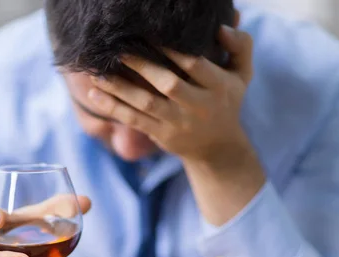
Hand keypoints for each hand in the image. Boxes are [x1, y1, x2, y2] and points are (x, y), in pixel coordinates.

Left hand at [88, 25, 253, 162]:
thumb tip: (221, 26)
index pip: (195, 64)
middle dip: (141, 66)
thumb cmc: (226, 101)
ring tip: (97, 72)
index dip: (172, 49)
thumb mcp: (242, 74)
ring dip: (119, 87)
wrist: (217, 148)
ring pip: (145, 103)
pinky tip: (95, 94)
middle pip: (168, 84)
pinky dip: (113, 108)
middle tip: (118, 49)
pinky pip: (134, 120)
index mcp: (219, 87)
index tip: (149, 34)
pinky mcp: (161, 135)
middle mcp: (198, 106)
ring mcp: (178, 123)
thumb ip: (239, 46)